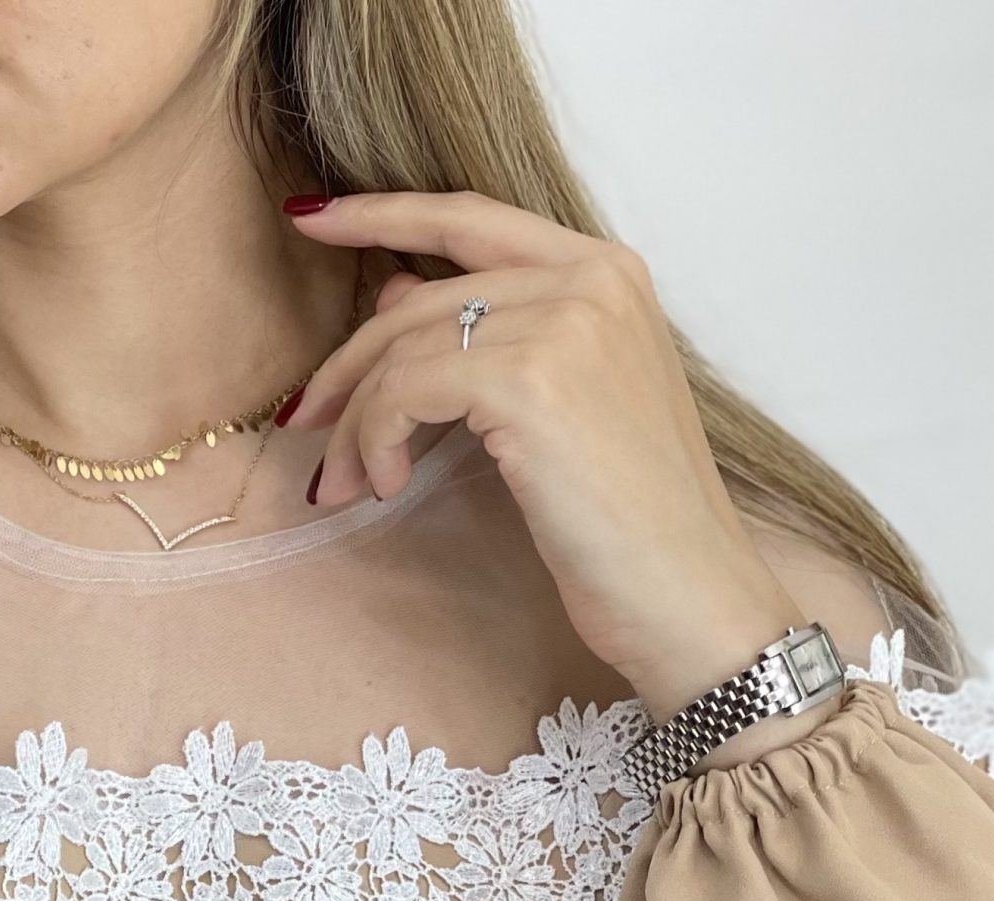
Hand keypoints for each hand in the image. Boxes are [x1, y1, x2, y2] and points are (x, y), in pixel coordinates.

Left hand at [280, 190, 828, 731]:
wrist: (689, 593)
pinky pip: (404, 392)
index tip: (312, 220)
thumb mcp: (561, 409)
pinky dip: (373, 441)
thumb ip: (492, 341)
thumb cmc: (629, 524)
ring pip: (402, 348)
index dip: (384, 213)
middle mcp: (591, 279)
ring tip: (342, 483)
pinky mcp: (528, 383)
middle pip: (421, 295)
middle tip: (304, 422)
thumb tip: (398, 297)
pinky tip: (385, 487)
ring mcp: (564, 324)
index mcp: (608, 272)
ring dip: (353, 422)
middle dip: (348, 364)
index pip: (472, 216)